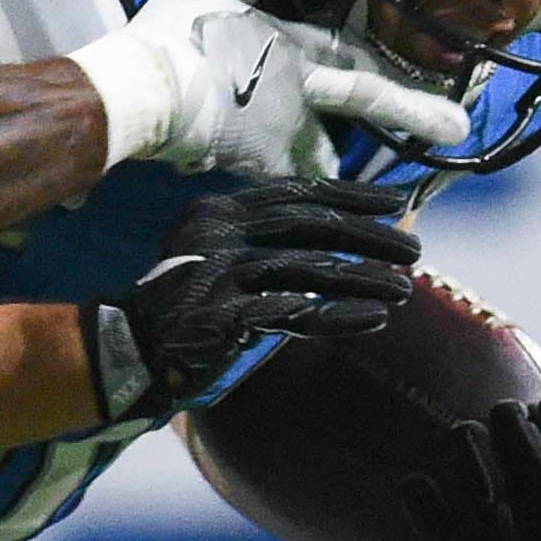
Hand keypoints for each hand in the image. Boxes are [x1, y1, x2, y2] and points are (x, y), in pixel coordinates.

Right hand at [66, 0, 477, 178]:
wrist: (148, 87)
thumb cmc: (171, 34)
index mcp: (287, 42)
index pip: (349, 53)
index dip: (385, 62)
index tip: (426, 72)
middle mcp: (297, 86)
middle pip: (365, 96)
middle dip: (414, 110)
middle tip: (458, 126)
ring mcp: (281, 128)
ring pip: (319, 155)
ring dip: (332, 166)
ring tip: (357, 188)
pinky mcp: (256, 163)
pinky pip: (274, 181)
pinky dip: (275, 187)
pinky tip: (288, 211)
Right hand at [83, 179, 421, 423]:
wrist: (128, 347)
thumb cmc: (186, 302)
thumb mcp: (219, 253)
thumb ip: (267, 237)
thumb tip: (343, 229)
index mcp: (218, 210)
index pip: (297, 192)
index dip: (352, 196)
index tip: (397, 202)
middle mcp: (216, 232)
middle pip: (309, 224)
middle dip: (368, 237)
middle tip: (413, 251)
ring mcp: (216, 273)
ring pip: (307, 268)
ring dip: (362, 279)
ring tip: (403, 290)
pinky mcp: (220, 316)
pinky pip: (292, 313)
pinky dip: (337, 317)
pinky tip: (371, 321)